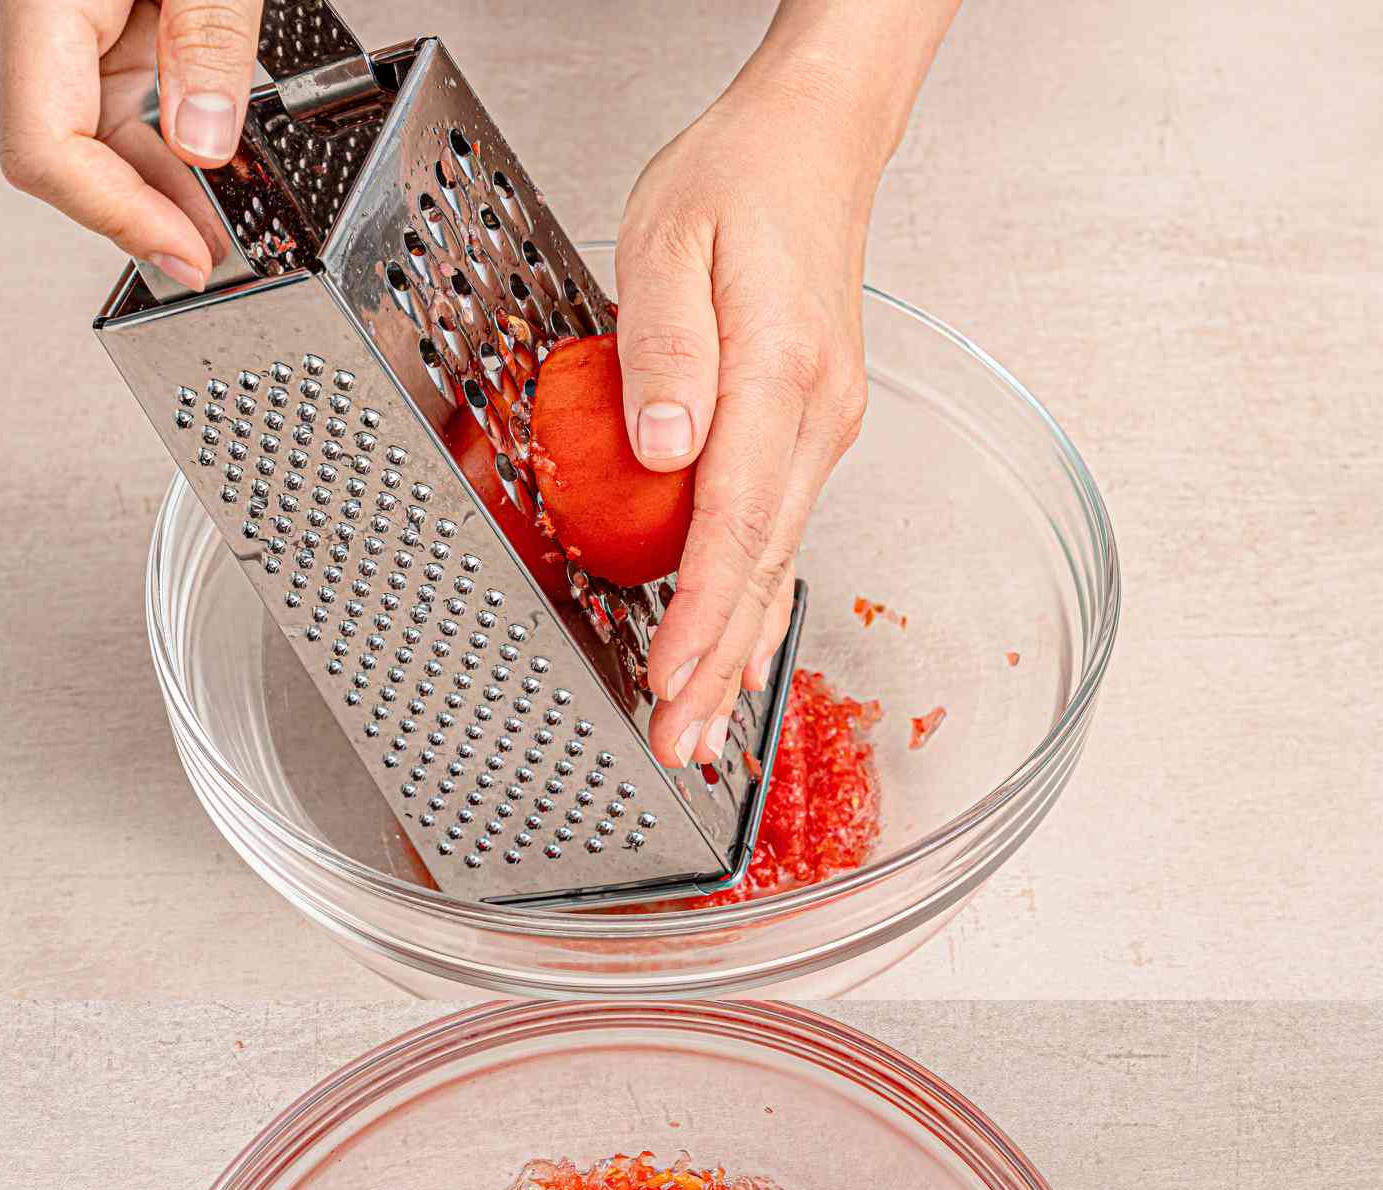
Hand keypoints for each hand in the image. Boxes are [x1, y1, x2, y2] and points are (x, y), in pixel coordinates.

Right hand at [0, 0, 264, 287]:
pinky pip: (83, 98)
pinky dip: (142, 135)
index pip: (49, 155)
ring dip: (152, 180)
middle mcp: (4, 19)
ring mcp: (11, 22)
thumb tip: (207, 142)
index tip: (187, 259)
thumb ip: (208, 42)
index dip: (122, 222)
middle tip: (218, 252)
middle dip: (150, 213)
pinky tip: (193, 156)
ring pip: (79, 134)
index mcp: (35, 1)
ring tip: (220, 214)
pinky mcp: (36, 19)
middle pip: (69, 157)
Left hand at [615, 0, 955, 766]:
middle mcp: (814, 417)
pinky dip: (757, 606)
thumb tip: (664, 453)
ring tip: (702, 731)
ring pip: (774, 560)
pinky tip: (742, 659)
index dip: (702, 610)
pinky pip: (780, 536)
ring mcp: (821, 431)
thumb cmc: (736, 182)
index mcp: (777, 373)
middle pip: (761, 563)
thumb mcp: (667, 238)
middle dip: (716, 667)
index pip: (735, 518)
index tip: (669, 677)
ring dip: (735, 653)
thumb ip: (662, 347)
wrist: (811, 147)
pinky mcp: (809, 434)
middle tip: (679, 748)